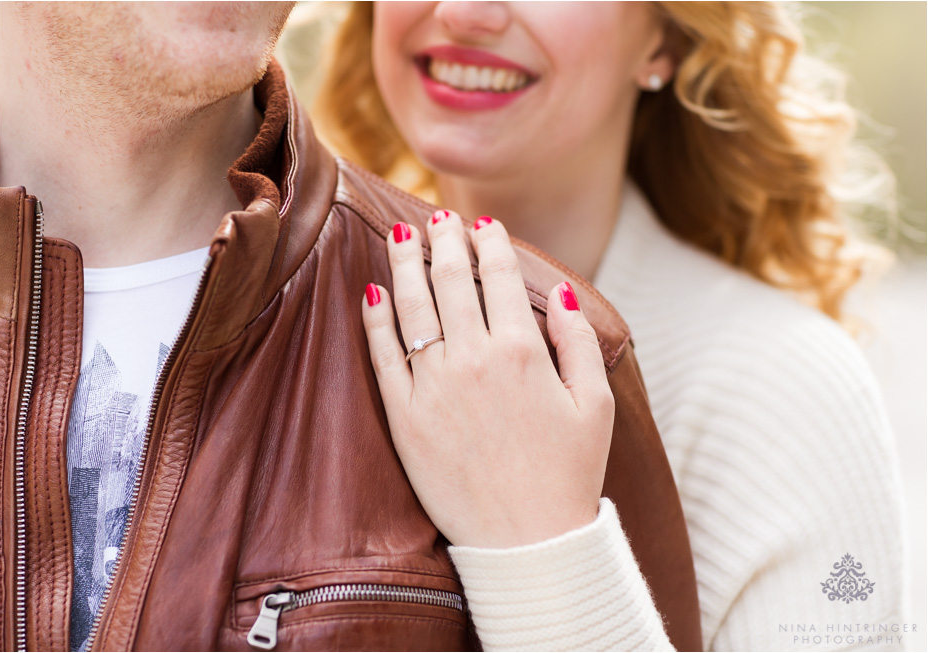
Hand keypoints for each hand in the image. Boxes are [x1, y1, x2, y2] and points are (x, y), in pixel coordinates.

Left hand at [362, 211, 614, 548]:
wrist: (528, 543)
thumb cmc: (569, 474)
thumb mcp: (595, 405)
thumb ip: (578, 341)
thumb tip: (559, 292)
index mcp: (523, 351)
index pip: (501, 276)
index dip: (490, 241)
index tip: (482, 222)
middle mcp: (474, 359)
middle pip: (452, 280)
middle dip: (444, 240)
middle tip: (438, 217)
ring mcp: (434, 387)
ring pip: (412, 306)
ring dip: (404, 264)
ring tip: (400, 235)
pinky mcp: (404, 417)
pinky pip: (383, 356)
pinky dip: (375, 319)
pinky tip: (371, 293)